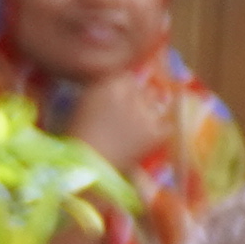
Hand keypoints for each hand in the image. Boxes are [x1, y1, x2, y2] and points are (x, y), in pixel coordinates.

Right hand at [71, 53, 181, 172]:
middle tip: (128, 115)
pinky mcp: (156, 132)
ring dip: (150, 111)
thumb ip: (103, 88)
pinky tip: (150, 136)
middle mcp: (131, 94)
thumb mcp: (84, 102)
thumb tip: (122, 84)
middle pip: (144, 88)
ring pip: (157, 103)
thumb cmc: (77, 136)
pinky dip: (161, 128)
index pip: (128, 77)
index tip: (120, 98)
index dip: (125, 88)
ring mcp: (146, 112)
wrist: (88, 166)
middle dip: (139, 98)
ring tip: (136, 127)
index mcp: (109, 84)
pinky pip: (167, 124)